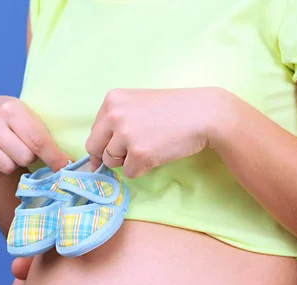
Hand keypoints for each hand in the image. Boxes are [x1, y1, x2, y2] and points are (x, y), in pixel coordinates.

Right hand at [0, 95, 69, 177]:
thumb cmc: (18, 122)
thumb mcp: (33, 121)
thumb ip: (49, 142)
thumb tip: (69, 166)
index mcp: (11, 109)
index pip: (37, 142)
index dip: (54, 159)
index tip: (65, 168)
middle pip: (23, 158)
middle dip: (29, 158)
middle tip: (24, 148)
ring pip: (7, 168)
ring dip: (14, 165)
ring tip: (11, 152)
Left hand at [85, 87, 224, 176]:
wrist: (202, 114)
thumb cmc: (173, 109)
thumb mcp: (137, 104)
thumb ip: (116, 121)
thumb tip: (96, 158)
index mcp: (112, 100)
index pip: (94, 131)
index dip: (104, 144)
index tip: (114, 148)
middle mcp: (114, 115)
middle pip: (95, 148)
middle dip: (109, 155)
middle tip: (130, 152)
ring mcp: (125, 135)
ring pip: (111, 162)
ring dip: (127, 161)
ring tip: (149, 147)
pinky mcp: (138, 154)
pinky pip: (130, 172)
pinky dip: (142, 169)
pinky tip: (157, 154)